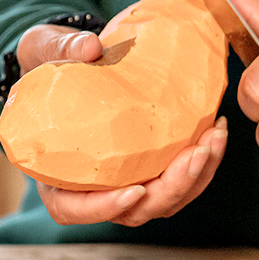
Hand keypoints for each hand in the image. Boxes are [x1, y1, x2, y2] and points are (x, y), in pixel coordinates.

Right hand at [13, 21, 227, 225]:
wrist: (70, 58)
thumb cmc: (47, 62)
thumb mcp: (43, 48)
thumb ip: (61, 49)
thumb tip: (91, 48)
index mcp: (53, 170)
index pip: (72, 208)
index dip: (103, 207)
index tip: (134, 191)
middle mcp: (89, 185)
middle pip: (133, 210)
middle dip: (171, 188)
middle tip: (196, 153)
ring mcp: (123, 180)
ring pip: (162, 200)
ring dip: (195, 178)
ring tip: (214, 139)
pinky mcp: (148, 166)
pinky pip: (178, 181)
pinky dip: (201, 163)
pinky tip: (215, 132)